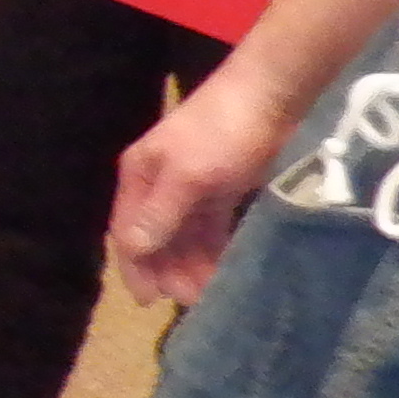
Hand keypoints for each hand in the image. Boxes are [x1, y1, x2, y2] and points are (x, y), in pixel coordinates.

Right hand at [109, 64, 296, 305]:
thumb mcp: (188, 175)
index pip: (127, 231)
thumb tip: (132, 250)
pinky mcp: (223, 188)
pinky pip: (211, 228)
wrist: (271, 95)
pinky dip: (214, 249)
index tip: (150, 302)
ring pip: (185, 235)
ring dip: (193, 263)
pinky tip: (225, 268)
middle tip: (191, 300)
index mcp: (140, 176)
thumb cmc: (222, 132)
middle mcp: (160, 184)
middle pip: (156, 237)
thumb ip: (160, 213)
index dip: (136, 267)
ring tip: (211, 290)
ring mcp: (192, 186)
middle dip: (168, 269)